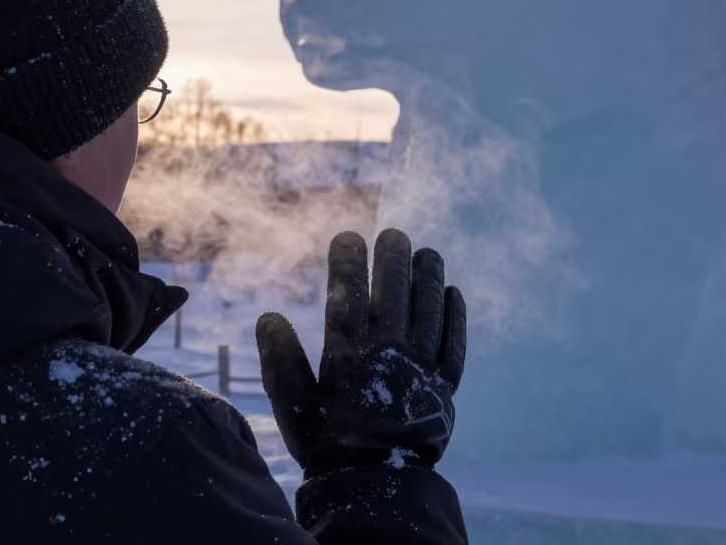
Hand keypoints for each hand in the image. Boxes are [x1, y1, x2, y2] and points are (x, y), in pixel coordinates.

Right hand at [256, 229, 465, 478]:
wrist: (376, 491)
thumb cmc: (326, 446)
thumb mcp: (293, 408)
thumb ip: (281, 362)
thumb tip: (269, 316)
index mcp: (349, 359)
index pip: (347, 297)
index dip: (348, 263)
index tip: (348, 236)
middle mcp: (389, 358)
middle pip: (394, 295)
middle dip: (393, 259)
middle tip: (393, 233)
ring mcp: (421, 371)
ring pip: (429, 312)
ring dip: (429, 278)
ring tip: (428, 252)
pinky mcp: (445, 388)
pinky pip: (456, 345)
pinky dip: (456, 317)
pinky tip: (454, 294)